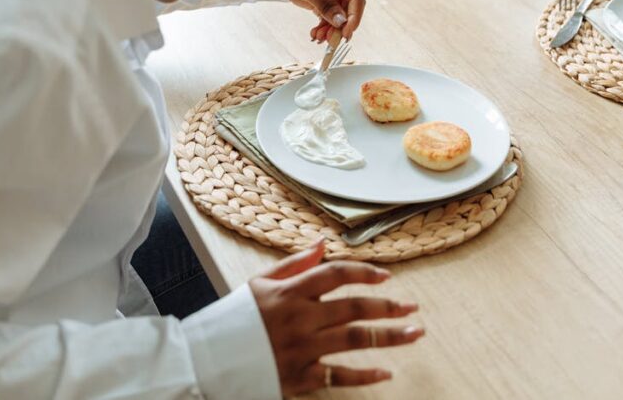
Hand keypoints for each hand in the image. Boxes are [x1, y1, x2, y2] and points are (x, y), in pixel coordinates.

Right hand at [249, 240, 423, 396]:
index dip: (364, 272)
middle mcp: (300, 318)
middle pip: (353, 308)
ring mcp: (301, 349)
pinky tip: (386, 372)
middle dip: (388, 306)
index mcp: (290, 292)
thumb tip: (324, 245)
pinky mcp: (299, 377)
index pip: (335, 274)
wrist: (209, 358)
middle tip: (412, 307)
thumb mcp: (260, 282)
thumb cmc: (236, 318)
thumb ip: (294, 264)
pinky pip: (339, 376)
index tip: (386, 277)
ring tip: (413, 332)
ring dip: (389, 336)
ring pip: (354, 340)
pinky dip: (364, 376)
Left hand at [280, 0, 366, 42]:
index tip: (346, 33)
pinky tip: (316, 34)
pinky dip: (324, 27)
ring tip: (318, 38)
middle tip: (330, 40)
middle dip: (340, 27)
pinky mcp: (326, 0)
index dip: (354, 17)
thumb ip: (326, 4)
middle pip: (349, 10)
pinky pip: (329, 17)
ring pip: (339, 16)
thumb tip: (341, 22)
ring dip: (331, 29)